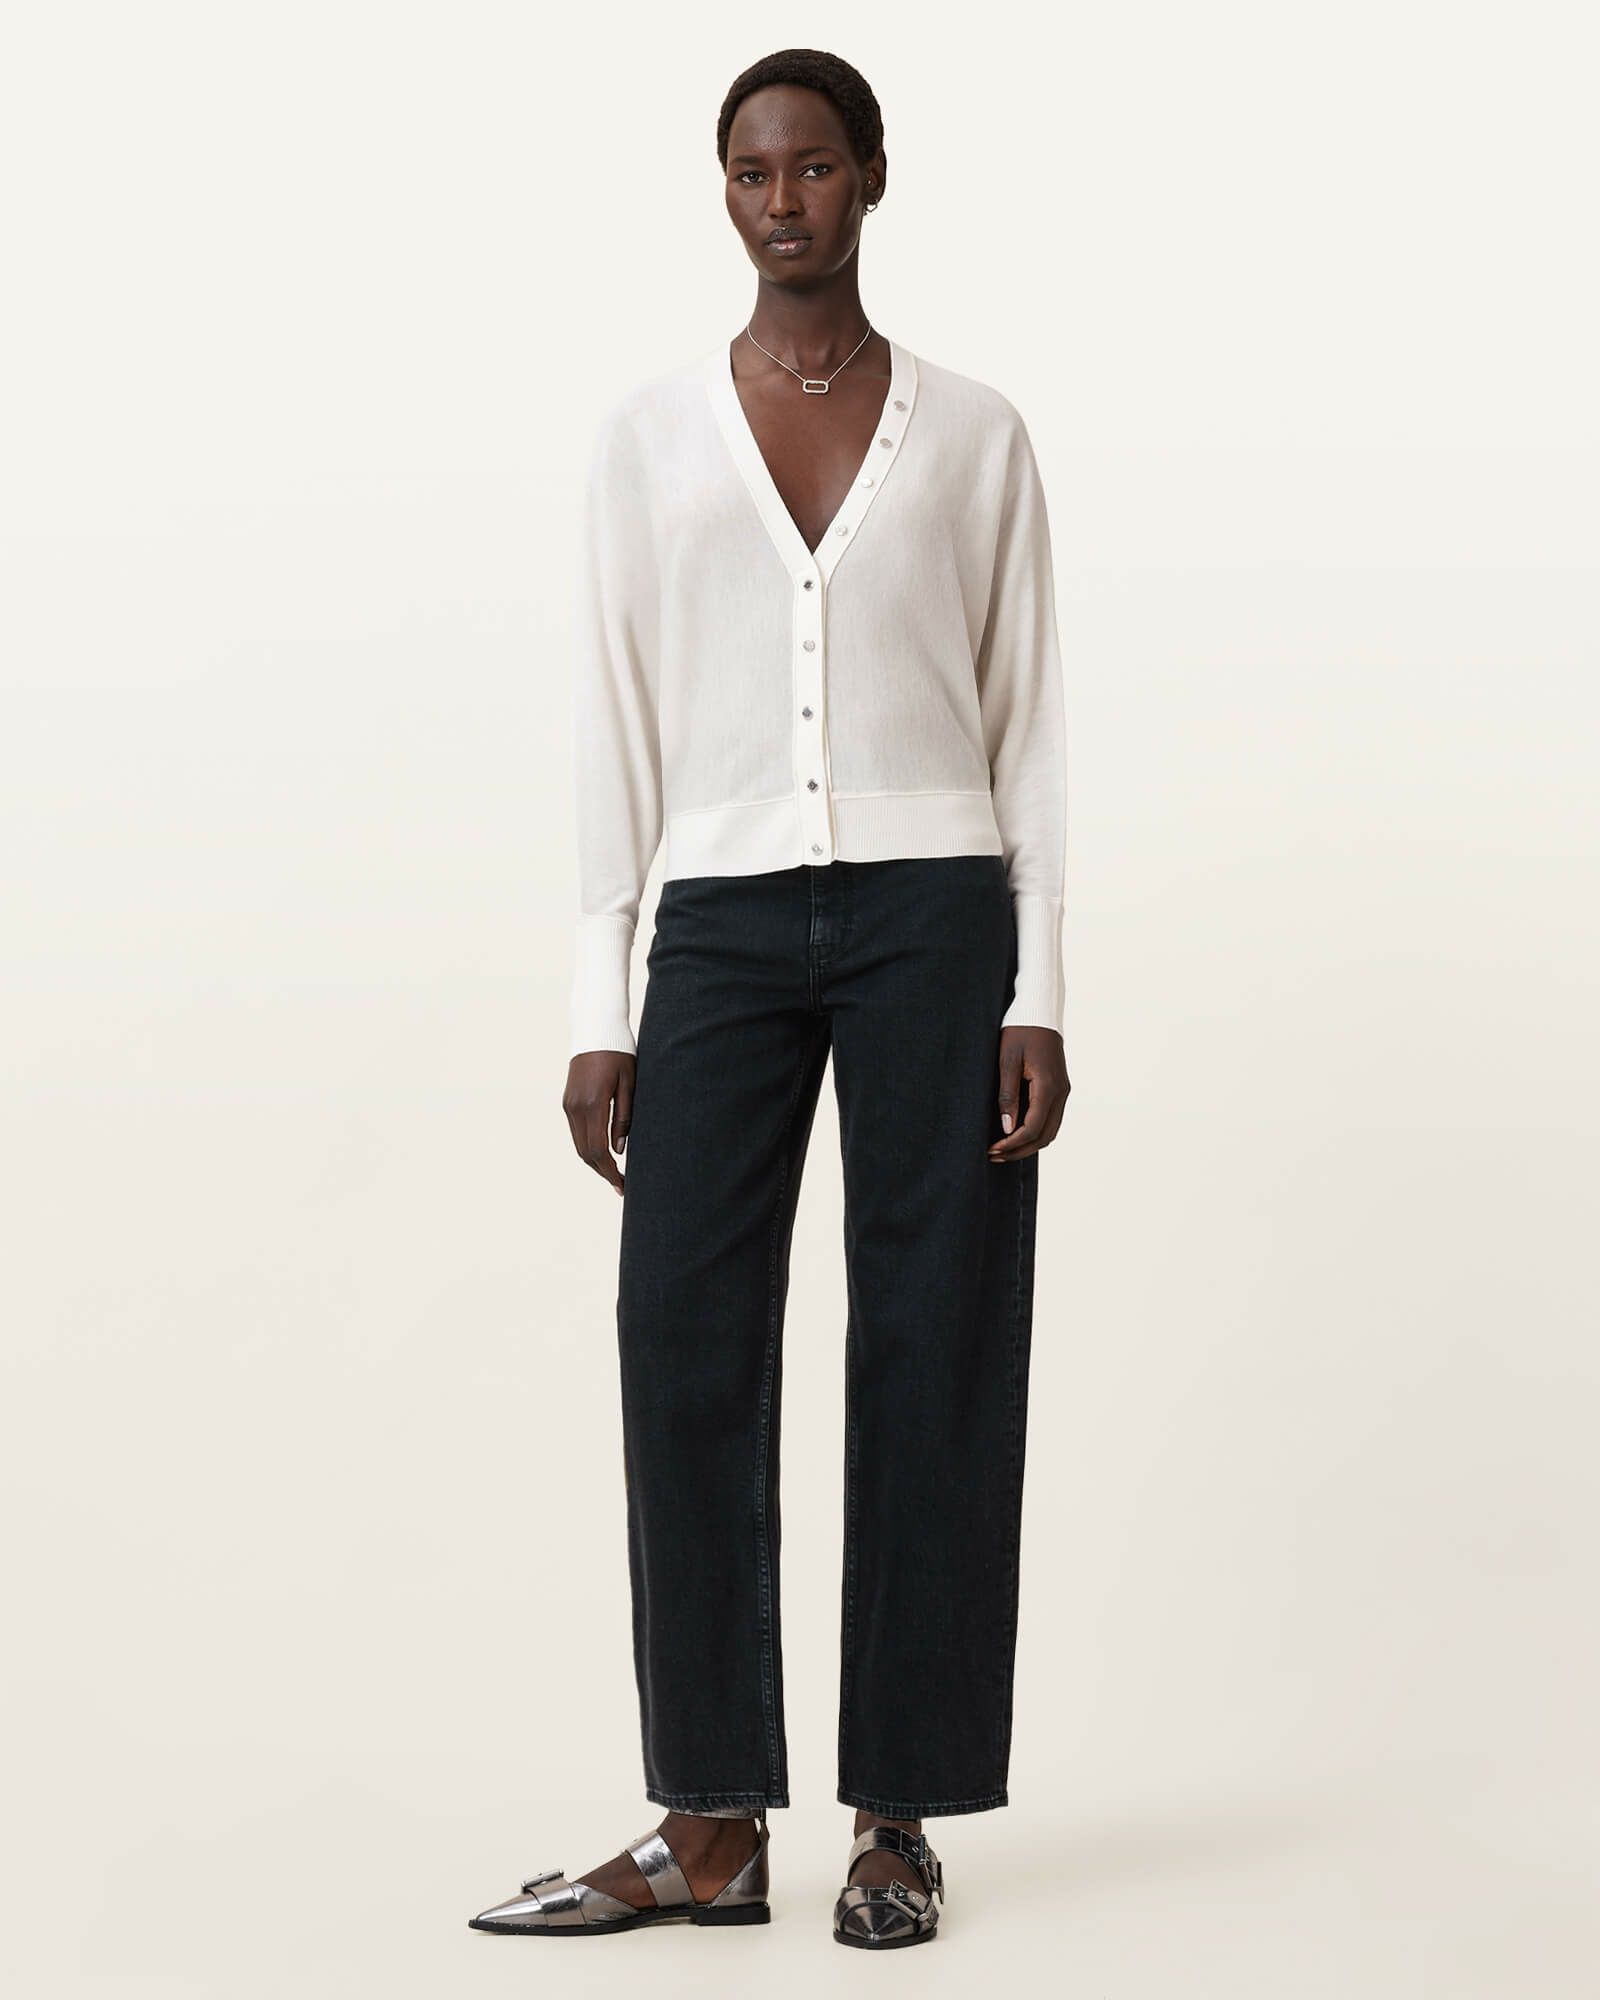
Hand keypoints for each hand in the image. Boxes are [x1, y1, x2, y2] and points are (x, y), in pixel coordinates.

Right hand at [563, 1049, 635, 1193]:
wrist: (596, 1030)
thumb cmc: (620, 1054)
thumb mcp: (629, 1085)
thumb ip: (624, 1118)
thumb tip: (619, 1150)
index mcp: (593, 1104)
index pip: (598, 1150)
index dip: (610, 1171)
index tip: (623, 1185)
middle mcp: (575, 1108)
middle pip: (585, 1153)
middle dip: (603, 1172)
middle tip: (622, 1186)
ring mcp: (568, 1105)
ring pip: (579, 1145)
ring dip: (595, 1162)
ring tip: (615, 1173)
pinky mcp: (567, 1101)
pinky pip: (577, 1132)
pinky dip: (588, 1147)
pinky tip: (604, 1153)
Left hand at [988, 1026, 1068, 1162]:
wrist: (1038, 1011)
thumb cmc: (1019, 1032)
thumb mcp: (1007, 1061)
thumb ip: (1008, 1096)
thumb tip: (1007, 1128)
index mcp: (1048, 1086)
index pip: (1032, 1128)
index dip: (1012, 1144)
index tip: (992, 1149)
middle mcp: (1061, 1092)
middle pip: (1044, 1136)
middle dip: (1019, 1150)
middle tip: (994, 1155)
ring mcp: (1063, 1091)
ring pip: (1050, 1131)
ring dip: (1028, 1144)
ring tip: (1003, 1148)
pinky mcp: (1059, 1088)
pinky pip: (1051, 1119)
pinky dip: (1036, 1132)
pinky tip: (1016, 1133)